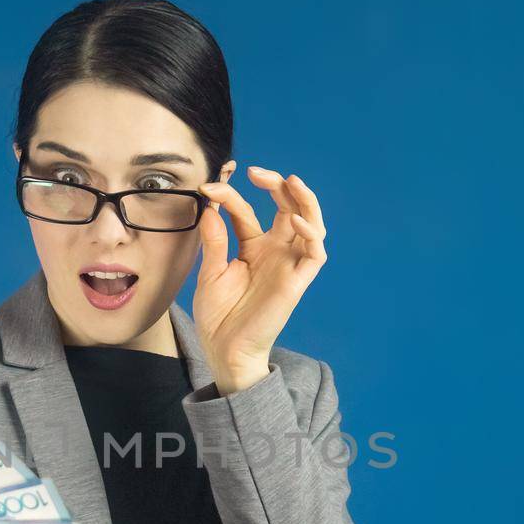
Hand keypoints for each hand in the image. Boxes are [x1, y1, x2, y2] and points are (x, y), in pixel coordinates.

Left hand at [194, 165, 328, 394]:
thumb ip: (214, 241)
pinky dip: (312, 233)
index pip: (247, 211)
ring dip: (305, 200)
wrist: (225, 350)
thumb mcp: (210, 272)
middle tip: (256, 172)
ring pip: (310, 224)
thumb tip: (210, 208)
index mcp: (253, 248)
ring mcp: (288, 265)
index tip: (208, 188)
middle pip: (287, 208)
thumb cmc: (218, 316)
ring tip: (290, 181)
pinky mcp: (297, 282)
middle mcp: (274, 252)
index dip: (230, 196)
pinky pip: (315, 254)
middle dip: (277, 185)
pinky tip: (297, 220)